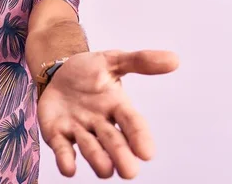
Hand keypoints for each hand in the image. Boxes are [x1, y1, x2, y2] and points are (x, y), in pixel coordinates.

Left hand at [38, 50, 178, 178]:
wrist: (56, 71)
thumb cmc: (88, 71)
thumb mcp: (111, 60)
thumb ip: (139, 61)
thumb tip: (174, 59)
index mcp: (118, 106)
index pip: (133, 124)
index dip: (140, 137)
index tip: (147, 153)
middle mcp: (101, 123)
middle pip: (114, 143)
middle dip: (121, 157)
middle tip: (129, 171)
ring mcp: (79, 130)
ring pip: (91, 151)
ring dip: (97, 160)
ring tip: (106, 169)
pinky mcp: (57, 134)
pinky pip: (63, 150)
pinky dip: (65, 160)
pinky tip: (69, 168)